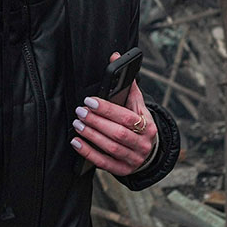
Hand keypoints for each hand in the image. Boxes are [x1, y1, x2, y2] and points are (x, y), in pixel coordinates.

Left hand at [71, 52, 157, 174]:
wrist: (149, 151)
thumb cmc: (139, 123)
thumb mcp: (137, 105)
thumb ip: (127, 83)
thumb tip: (115, 56)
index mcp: (148, 125)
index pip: (126, 117)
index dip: (107, 109)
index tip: (90, 101)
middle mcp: (143, 144)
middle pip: (118, 133)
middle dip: (96, 122)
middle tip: (80, 112)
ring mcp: (134, 159)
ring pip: (111, 148)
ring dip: (91, 136)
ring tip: (77, 124)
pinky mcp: (123, 170)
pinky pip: (104, 163)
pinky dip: (89, 153)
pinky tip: (77, 142)